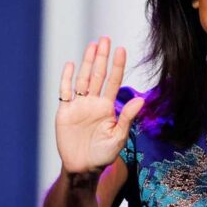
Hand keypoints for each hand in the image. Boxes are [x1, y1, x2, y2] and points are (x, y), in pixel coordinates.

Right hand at [55, 36, 143, 174]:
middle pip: (98, 75)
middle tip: (105, 39)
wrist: (83, 168)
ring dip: (87, 63)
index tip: (121, 49)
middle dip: (102, 57)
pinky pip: (65, 92)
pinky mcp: (65, 112)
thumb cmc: (103, 155)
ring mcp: (79, 106)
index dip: (117, 66)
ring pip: (83, 79)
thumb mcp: (118, 137)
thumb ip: (127, 118)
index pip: (113, 81)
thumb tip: (140, 100)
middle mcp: (93, 102)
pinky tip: (71, 65)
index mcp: (108, 107)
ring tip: (92, 46)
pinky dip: (67, 79)